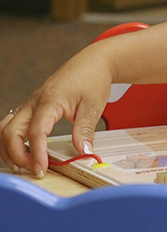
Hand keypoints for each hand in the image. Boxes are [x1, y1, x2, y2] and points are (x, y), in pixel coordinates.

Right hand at [0, 44, 113, 176]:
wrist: (93, 62)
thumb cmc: (92, 79)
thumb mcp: (93, 106)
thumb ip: (85, 130)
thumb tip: (84, 152)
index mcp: (49, 101)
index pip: (35, 132)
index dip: (37, 154)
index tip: (42, 169)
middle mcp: (34, 102)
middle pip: (10, 132)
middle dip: (17, 155)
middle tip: (34, 170)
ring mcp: (31, 104)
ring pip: (5, 128)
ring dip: (8, 148)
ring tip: (23, 164)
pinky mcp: (32, 106)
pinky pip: (12, 124)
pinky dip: (11, 139)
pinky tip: (23, 150)